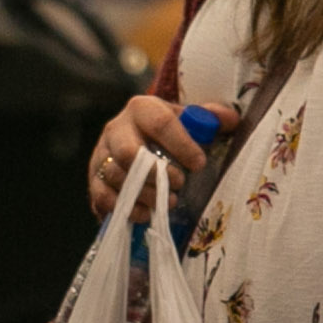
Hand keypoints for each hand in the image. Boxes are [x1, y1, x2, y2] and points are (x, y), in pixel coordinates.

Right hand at [87, 94, 231, 218]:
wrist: (140, 138)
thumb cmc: (171, 131)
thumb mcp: (192, 119)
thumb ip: (214, 118)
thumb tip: (228, 120)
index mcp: (142, 109)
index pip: (160, 124)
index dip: (181, 145)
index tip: (199, 164)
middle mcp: (116, 128)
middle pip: (128, 153)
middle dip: (155, 174)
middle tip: (179, 185)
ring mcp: (101, 154)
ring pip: (115, 176)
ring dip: (143, 195)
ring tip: (167, 203)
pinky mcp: (94, 177)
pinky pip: (102, 195)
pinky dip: (123, 208)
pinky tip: (144, 214)